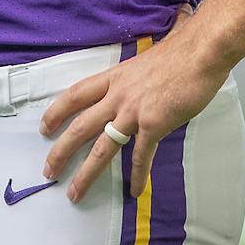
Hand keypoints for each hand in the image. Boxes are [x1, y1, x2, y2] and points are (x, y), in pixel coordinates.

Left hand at [39, 21, 227, 203]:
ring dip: (86, 173)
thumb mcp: (147, 60)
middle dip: (60, 152)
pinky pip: (140, 155)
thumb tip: (143, 76)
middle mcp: (118, 95)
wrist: (200, 52)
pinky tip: (134, 191)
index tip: (44, 127)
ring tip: (75, 192)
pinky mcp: (153, 124)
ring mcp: (133, 111)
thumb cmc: (181, 51)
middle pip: (79, 127)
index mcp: (114, 77)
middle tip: (48, 171)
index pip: (75, 95)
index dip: (56, 112)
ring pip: (102, 148)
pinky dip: (137, 175)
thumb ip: (138, 74)